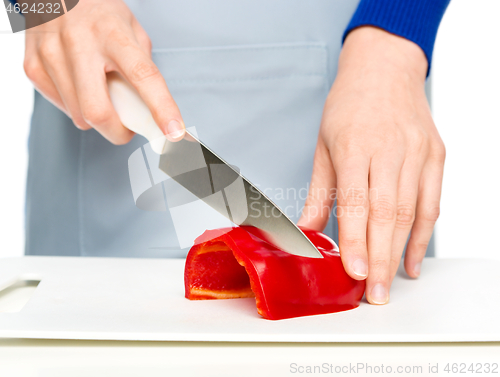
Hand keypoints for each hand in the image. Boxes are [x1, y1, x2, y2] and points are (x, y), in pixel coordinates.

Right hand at [23, 0, 184, 143]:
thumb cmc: (98, 13)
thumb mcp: (130, 29)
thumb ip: (142, 66)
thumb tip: (151, 108)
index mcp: (113, 34)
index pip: (143, 77)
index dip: (162, 109)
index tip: (174, 131)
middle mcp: (80, 44)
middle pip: (98, 112)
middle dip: (118, 132)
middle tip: (126, 127)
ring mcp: (52, 55)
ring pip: (79, 116)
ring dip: (97, 117)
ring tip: (99, 91)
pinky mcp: (33, 66)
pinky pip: (62, 108)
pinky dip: (76, 106)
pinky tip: (79, 85)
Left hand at [298, 27, 445, 303]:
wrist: (384, 69)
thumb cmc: (349, 107)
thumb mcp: (324, 147)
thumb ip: (319, 194)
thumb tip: (308, 232)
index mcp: (355, 146)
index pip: (357, 202)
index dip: (357, 240)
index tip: (355, 272)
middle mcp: (390, 150)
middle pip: (387, 214)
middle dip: (380, 258)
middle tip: (373, 293)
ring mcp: (417, 153)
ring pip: (412, 213)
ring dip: (400, 253)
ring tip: (388, 283)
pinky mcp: (435, 157)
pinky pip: (431, 204)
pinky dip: (422, 235)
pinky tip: (411, 259)